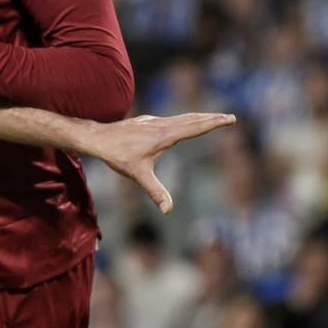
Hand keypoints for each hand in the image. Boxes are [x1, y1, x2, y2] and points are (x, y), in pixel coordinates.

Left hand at [85, 112, 236, 212]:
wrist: (98, 138)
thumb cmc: (118, 156)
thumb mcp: (139, 176)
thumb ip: (156, 192)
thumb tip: (167, 210)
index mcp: (165, 135)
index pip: (195, 127)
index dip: (213, 123)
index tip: (229, 119)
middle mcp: (162, 125)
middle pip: (192, 119)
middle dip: (211, 118)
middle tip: (230, 117)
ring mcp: (154, 121)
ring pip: (182, 117)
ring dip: (199, 117)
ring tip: (212, 119)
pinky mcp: (147, 122)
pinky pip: (171, 119)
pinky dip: (184, 119)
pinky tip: (183, 123)